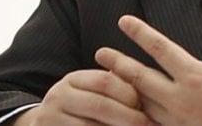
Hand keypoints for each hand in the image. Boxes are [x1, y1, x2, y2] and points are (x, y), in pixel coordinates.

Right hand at [10, 69, 153, 125]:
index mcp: (73, 80)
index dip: (129, 93)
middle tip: (147, 125)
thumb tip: (152, 87)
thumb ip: (116, 88)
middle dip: (128, 117)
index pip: (105, 81)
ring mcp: (49, 119)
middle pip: (99, 105)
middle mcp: (57, 97)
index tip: (146, 106)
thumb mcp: (91, 93)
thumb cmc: (81, 110)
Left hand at [95, 0, 201, 125]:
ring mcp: (179, 124)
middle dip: (118, 64)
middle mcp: (181, 101)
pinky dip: (138, 119)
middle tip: (100, 54)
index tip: (123, 21)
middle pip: (139, 79)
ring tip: (108, 83)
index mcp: (196, 77)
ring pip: (141, 107)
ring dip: (124, 93)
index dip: (139, 32)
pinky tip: (127, 114)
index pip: (159, 49)